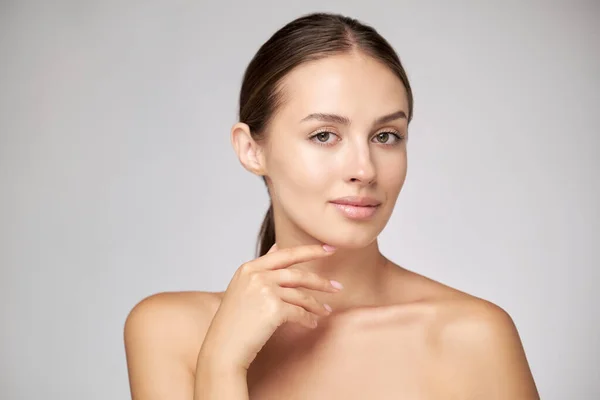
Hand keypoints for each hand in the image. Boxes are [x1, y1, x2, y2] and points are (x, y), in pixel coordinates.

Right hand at [198, 243, 341, 372]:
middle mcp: (257, 275)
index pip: (286, 253)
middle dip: (321, 281)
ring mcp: (265, 291)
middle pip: (298, 274)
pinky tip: (313, 324)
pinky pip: (299, 312)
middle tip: (338, 286)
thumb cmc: (233, 322)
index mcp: (249, 268)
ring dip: (317, 304)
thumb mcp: (242, 287)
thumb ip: (261, 269)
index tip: (329, 249)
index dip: (310, 250)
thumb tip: (278, 247)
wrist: (222, 349)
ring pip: (301, 295)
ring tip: (327, 311)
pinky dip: (308, 319)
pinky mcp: (273, 309)